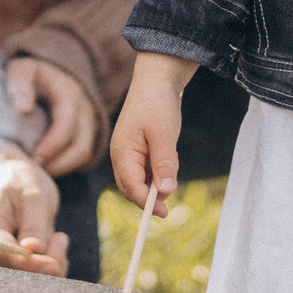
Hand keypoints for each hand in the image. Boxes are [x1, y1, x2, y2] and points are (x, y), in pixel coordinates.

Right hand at [0, 138, 67, 275]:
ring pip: (28, 280)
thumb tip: (33, 251)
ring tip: (57, 236)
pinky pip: (37, 278)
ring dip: (52, 264)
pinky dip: (53, 266)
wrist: (14, 181)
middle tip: (60, 237)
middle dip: (45, 263)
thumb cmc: (21, 183)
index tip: (55, 264)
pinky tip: (53, 245)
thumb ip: (33, 224)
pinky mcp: (12, 267)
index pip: (3, 257)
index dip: (30, 265)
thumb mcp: (32, 195)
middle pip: (14, 274)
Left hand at [6, 56, 96, 176]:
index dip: (52, 145)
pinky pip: (82, 157)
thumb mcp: (22, 69)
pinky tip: (47, 168)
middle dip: (59, 164)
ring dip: (63, 168)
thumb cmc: (32, 74)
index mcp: (69, 94)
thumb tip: (23, 109)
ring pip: (85, 154)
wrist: (51, 72)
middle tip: (34, 170)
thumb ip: (19, 84)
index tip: (33, 158)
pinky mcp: (86, 135)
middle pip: (82, 146)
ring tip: (39, 172)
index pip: (67, 124)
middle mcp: (84, 111)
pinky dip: (66, 166)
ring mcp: (89, 124)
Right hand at [110, 51, 197, 217]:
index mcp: (122, 152)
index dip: (146, 202)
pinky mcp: (138, 150)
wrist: (157, 80)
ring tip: (170, 169)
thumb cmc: (158, 104)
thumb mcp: (164, 135)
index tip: (164, 212)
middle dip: (149, 198)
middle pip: (131, 188)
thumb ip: (164, 163)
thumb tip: (166, 191)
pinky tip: (168, 162)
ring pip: (139, 181)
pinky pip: (145, 171)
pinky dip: (157, 174)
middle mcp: (122, 155)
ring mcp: (129, 153)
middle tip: (169, 205)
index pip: (130, 186)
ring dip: (154, 185)